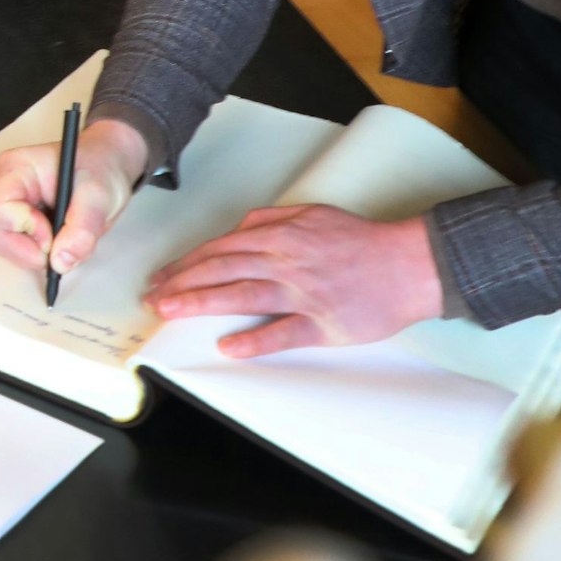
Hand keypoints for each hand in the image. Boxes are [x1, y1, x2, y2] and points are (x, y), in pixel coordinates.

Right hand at [0, 117, 149, 282]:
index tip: (54, 237)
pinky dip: (39, 252)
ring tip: (65, 236)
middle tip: (61, 246)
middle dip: (30, 250)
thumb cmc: (100, 168)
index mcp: (16, 168)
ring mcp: (7, 202)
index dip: (25, 231)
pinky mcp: (15, 218)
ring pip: (5, 245)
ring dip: (37, 253)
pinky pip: (16, 248)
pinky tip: (59, 236)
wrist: (106, 166)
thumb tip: (61, 263)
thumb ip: (82, 230)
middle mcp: (3, 184)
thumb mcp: (98, 196)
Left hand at [144, 206, 442, 358]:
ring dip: (201, 303)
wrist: (406, 264)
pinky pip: (282, 332)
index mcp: (279, 235)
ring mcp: (301, 293)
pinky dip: (254, 339)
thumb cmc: (359, 240)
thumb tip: (237, 229)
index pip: (220, 249)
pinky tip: (229, 347)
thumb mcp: (310, 214)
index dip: (187, 263)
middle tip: (153, 299)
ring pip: (241, 295)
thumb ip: (270, 220)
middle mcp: (284, 261)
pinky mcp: (322, 323)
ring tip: (171, 312)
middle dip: (181, 284)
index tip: (163, 276)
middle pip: (221, 270)